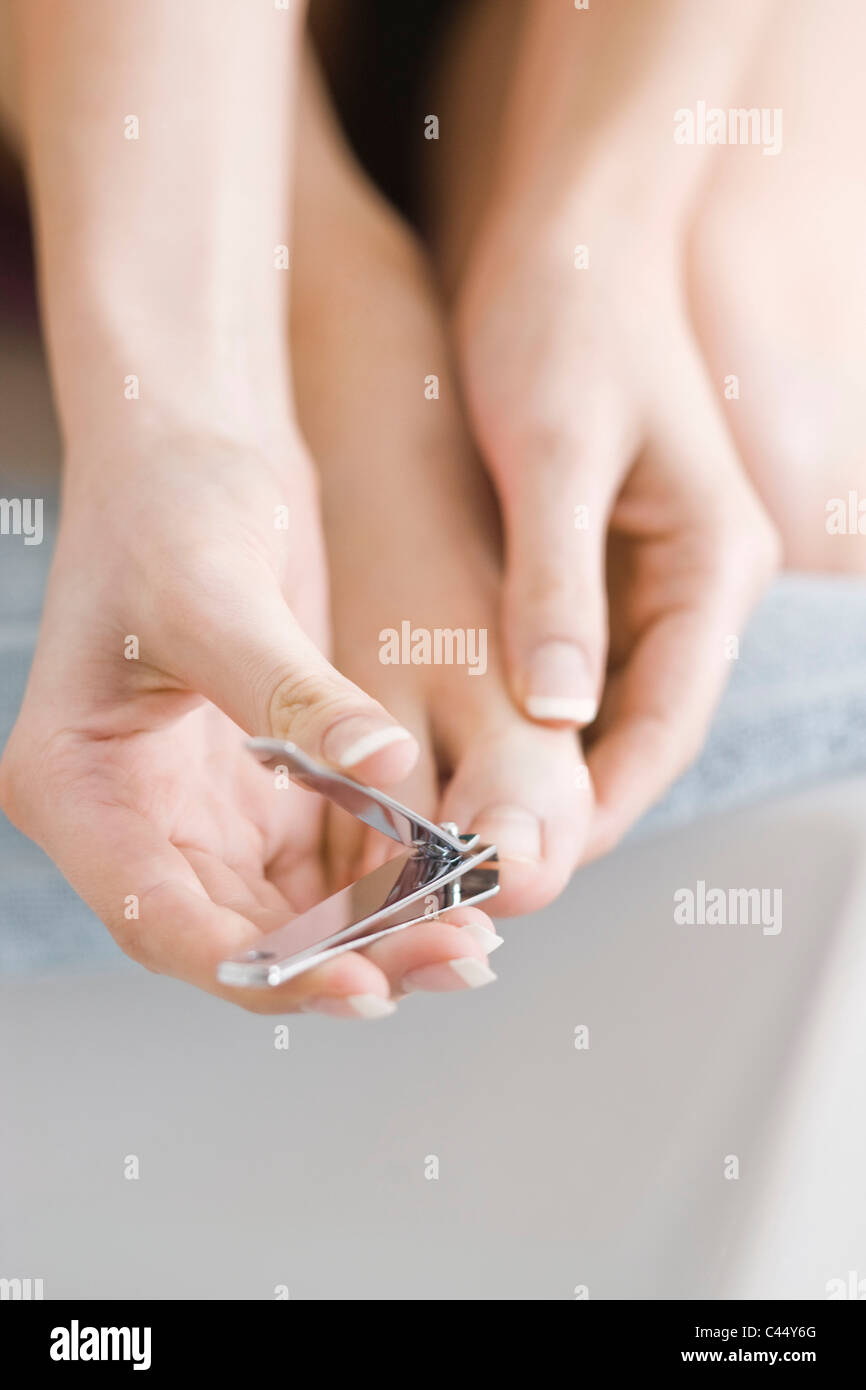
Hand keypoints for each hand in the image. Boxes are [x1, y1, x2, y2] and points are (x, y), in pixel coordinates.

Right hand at [0, 428, 477, 1011]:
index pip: (158, 915)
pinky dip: (383, 882)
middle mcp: (132, 817)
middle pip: (235, 933)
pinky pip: (323, 863)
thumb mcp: (218, 593)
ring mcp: (197, 809)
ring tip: (469, 940)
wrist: (197, 443)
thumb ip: (295, 692)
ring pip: (286, 913)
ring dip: (375, 934)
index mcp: (78, 786)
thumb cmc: (168, 502)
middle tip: (454, 960)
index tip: (359, 986)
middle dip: (343, 961)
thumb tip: (385, 773)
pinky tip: (450, 883)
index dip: (259, 967)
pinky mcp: (258, 787)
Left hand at [455, 187, 779, 852]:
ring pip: (609, 706)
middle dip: (573, 803)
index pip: (668, 721)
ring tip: (470, 820)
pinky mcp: (607, 563)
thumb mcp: (556, 452)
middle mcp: (698, 582)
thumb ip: (557, 584)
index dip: (603, 805)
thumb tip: (560, 714)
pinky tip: (470, 735)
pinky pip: (577, 661)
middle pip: (643, 730)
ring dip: (549, 768)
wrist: (571, 238)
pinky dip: (530, 710)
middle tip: (488, 865)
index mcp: (713, 561)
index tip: (534, 863)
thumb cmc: (570, 321)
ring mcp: (656, 576)